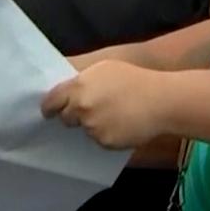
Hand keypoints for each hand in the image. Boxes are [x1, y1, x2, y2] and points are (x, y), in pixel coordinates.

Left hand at [41, 60, 168, 149]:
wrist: (160, 101)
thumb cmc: (134, 79)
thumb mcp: (104, 68)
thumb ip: (81, 80)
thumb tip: (66, 90)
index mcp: (78, 87)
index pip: (51, 101)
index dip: (49, 107)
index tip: (48, 110)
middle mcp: (81, 108)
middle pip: (65, 118)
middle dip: (73, 115)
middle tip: (88, 110)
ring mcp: (92, 127)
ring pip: (84, 129)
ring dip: (91, 124)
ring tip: (111, 115)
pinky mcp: (104, 142)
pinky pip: (98, 140)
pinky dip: (105, 134)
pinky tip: (120, 124)